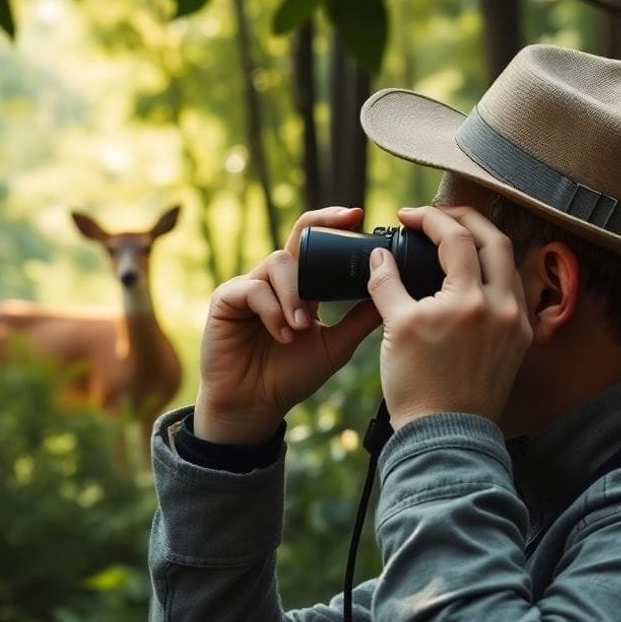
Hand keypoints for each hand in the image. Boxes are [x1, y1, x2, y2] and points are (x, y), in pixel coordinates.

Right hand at [195, 207, 382, 443]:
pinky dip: (272, 310)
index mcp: (301, 287)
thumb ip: (361, 319)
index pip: (317, 245)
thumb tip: (395, 293)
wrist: (254, 406)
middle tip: (345, 223)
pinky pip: (252, 288)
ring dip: (296, 294)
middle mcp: (275, 281)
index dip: (334, 225)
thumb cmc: (291, 376)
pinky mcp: (225, 299)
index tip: (358, 215)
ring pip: (278, 264)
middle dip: (320, 228)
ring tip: (301, 327)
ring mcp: (249, 287)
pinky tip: (281, 334)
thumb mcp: (336, 345)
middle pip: (297, 238)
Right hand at [366, 206, 531, 429]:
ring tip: (456, 240)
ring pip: (509, 264)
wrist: (444, 435)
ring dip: (484, 243)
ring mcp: (515, 323)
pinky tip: (473, 276)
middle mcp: (502, 306)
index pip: (456, 237)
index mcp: (470, 300)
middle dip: (466, 218)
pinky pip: (513, 291)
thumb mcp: (395, 328)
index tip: (407, 217)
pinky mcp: (519, 340)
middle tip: (438, 215)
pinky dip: (494, 272)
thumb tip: (378, 256)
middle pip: (495, 238)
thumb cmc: (417, 386)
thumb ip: (386, 283)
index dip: (430, 218)